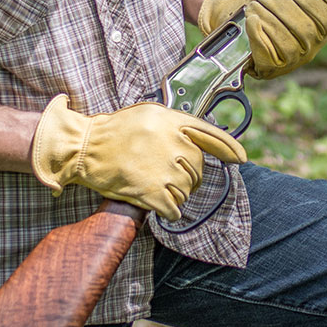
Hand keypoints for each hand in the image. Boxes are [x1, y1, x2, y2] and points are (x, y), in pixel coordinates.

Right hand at [30, 96, 246, 220]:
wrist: (85, 147)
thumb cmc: (115, 131)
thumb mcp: (149, 115)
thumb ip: (176, 125)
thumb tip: (200, 140)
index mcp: (172, 121)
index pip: (210, 135)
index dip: (229, 148)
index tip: (241, 159)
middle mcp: (172, 143)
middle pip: (198, 168)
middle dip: (189, 175)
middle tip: (169, 175)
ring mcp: (163, 169)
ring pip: (187, 190)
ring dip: (175, 193)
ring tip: (156, 185)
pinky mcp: (151, 191)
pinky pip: (173, 209)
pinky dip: (168, 211)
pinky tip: (157, 204)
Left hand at [197, 0, 326, 79]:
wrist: (243, 20)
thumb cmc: (275, 6)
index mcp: (322, 29)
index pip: (324, 16)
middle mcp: (310, 48)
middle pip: (302, 27)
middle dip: (281, 5)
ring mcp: (290, 61)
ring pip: (283, 39)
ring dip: (266, 16)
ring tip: (255, 4)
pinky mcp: (269, 69)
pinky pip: (266, 52)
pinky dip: (257, 32)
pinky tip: (251, 19)